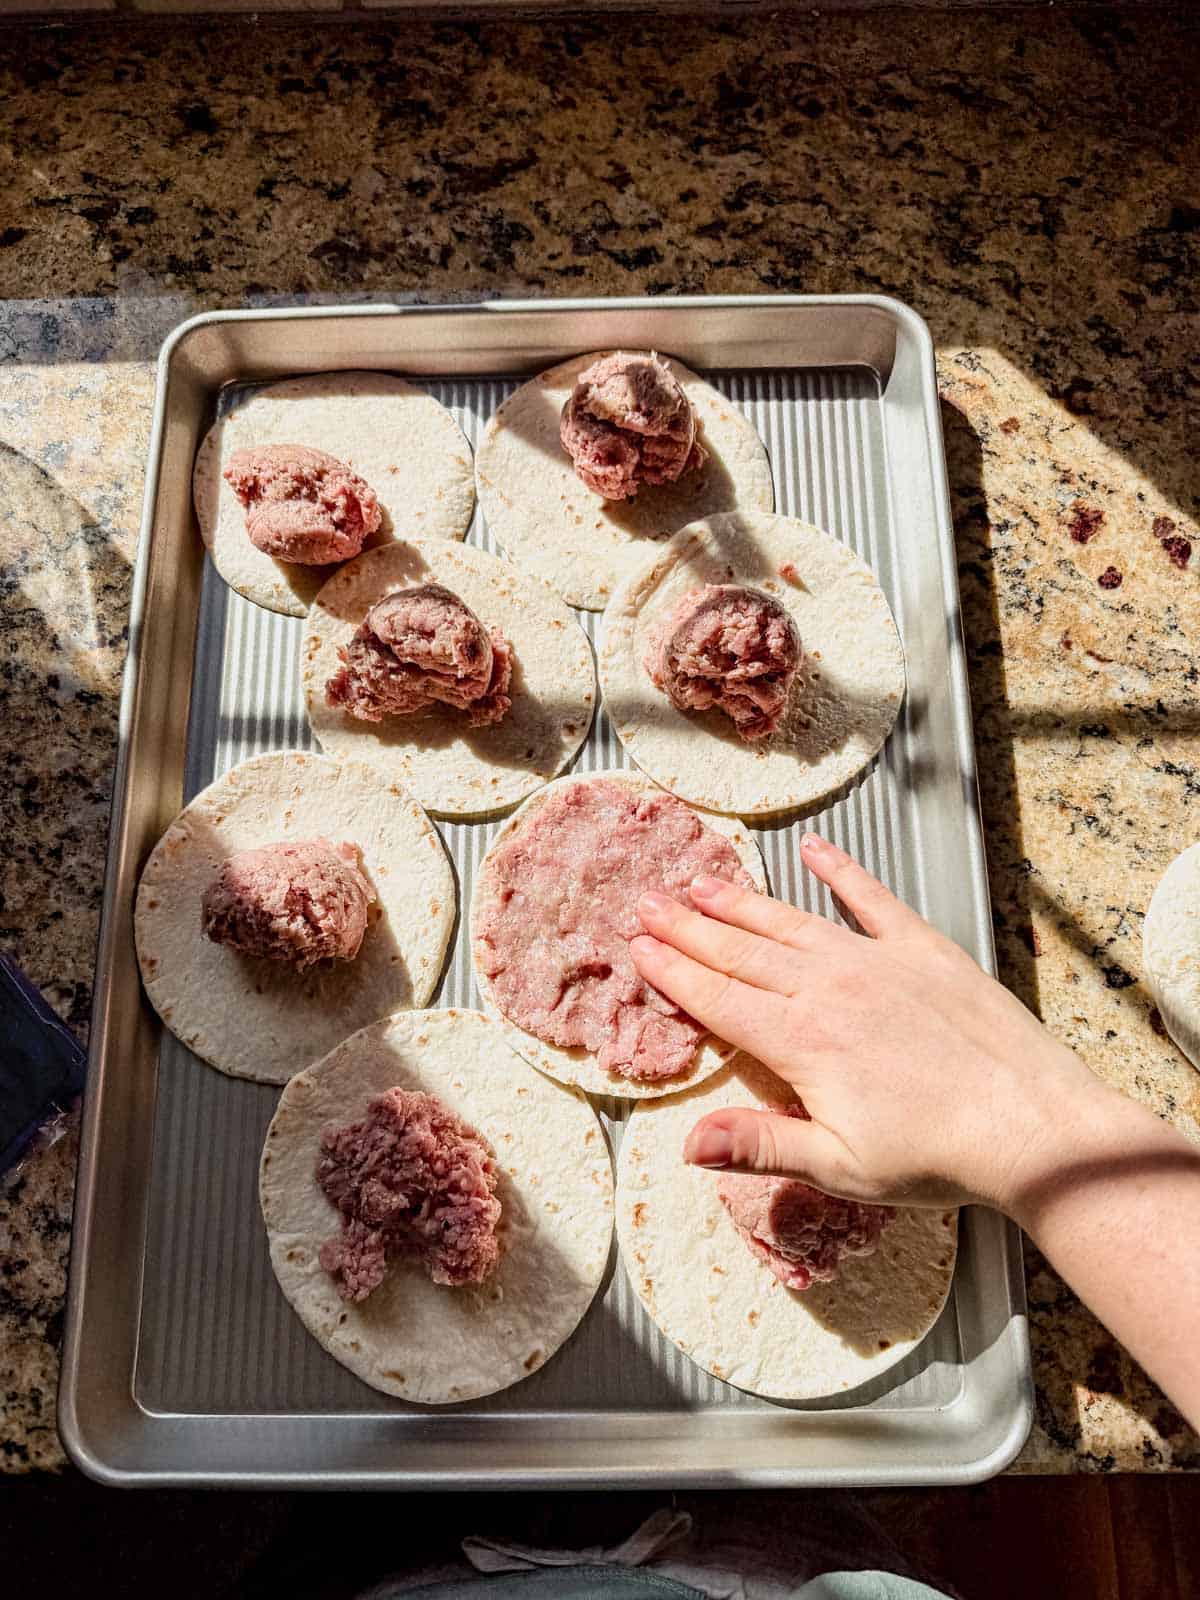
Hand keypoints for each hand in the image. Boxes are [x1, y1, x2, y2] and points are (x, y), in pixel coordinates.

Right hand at [629, 833, 1116, 1210]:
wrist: (1031, 1126)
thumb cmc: (938, 1157)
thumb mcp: (838, 1166)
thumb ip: (758, 1146)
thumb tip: (688, 1145)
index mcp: (801, 1042)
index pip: (718, 1000)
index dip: (673, 973)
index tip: (638, 949)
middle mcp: (829, 989)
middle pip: (741, 952)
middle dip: (687, 928)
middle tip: (647, 903)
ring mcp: (876, 962)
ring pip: (790, 923)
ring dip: (740, 902)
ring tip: (701, 883)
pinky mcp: (924, 950)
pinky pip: (872, 901)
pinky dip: (842, 874)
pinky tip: (816, 852)